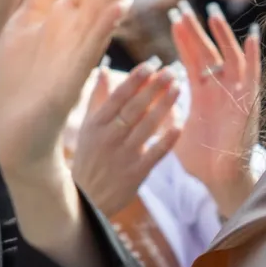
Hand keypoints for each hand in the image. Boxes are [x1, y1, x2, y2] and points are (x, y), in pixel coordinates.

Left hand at [0, 0, 170, 180]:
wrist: (12, 135)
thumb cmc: (19, 83)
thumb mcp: (26, 20)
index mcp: (67, 11)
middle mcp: (78, 26)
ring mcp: (77, 50)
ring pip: (107, 5)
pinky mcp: (69, 78)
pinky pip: (90, 48)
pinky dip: (105, 26)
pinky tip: (120, 5)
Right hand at [66, 61, 182, 215]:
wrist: (85, 200)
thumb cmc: (88, 159)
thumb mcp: (87, 128)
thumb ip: (98, 99)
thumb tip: (104, 71)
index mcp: (96, 124)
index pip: (117, 97)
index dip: (134, 80)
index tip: (150, 65)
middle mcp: (109, 137)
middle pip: (135, 108)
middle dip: (153, 88)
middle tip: (170, 72)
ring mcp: (124, 155)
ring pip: (147, 126)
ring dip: (164, 106)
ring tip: (177, 89)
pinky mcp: (136, 173)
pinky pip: (156, 152)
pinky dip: (168, 139)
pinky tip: (180, 124)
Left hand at [171, 0, 261, 215]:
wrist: (220, 179)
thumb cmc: (199, 160)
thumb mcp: (173, 130)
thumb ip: (162, 113)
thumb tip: (140, 102)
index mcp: (202, 93)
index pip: (191, 58)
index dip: (183, 38)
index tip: (172, 17)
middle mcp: (219, 89)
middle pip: (207, 51)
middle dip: (196, 30)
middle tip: (184, 7)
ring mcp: (234, 93)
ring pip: (229, 56)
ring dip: (221, 35)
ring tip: (212, 12)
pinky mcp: (248, 102)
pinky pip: (253, 74)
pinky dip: (253, 56)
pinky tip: (250, 35)